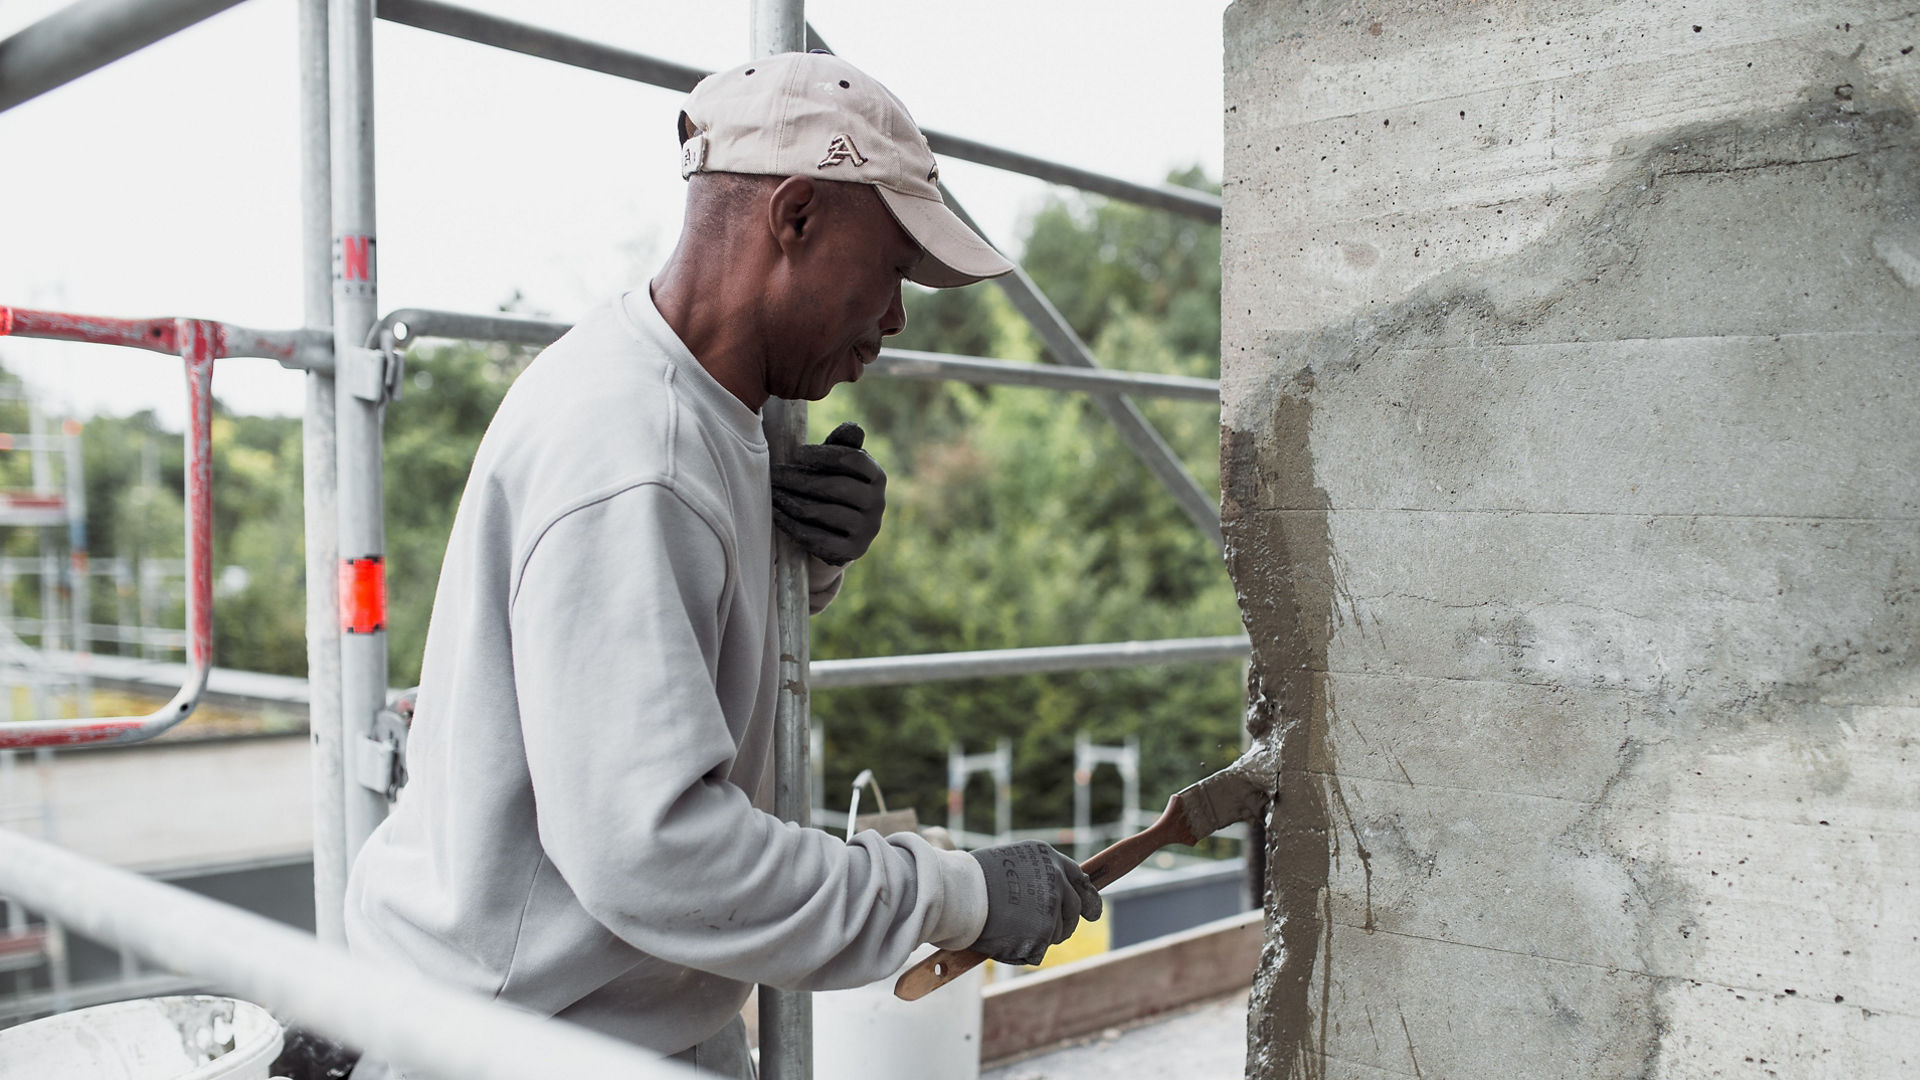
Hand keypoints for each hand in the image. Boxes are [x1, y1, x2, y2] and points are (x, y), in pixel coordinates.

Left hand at [770, 422, 885, 565]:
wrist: (838, 533)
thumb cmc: (833, 488)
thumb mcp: (838, 466)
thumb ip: (842, 445)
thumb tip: (853, 428)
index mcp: (877, 476)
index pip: (854, 458)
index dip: (824, 454)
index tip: (796, 453)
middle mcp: (878, 503)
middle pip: (838, 486)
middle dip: (800, 479)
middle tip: (774, 475)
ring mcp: (868, 529)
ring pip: (826, 512)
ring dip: (794, 502)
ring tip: (772, 494)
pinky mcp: (853, 550)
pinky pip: (820, 538)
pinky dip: (795, 526)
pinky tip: (777, 516)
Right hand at [966, 840, 1101, 965]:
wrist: (957, 893)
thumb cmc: (971, 879)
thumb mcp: (1009, 864)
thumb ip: (1034, 876)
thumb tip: (1047, 897)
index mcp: (1048, 858)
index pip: (1080, 879)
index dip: (1087, 898)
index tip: (1092, 913)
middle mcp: (1056, 879)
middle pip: (1074, 911)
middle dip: (1064, 925)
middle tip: (1045, 933)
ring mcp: (1052, 907)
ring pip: (1056, 935)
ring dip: (1038, 938)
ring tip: (1008, 929)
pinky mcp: (1043, 933)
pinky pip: (1037, 952)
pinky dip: (1020, 952)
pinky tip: (1003, 939)